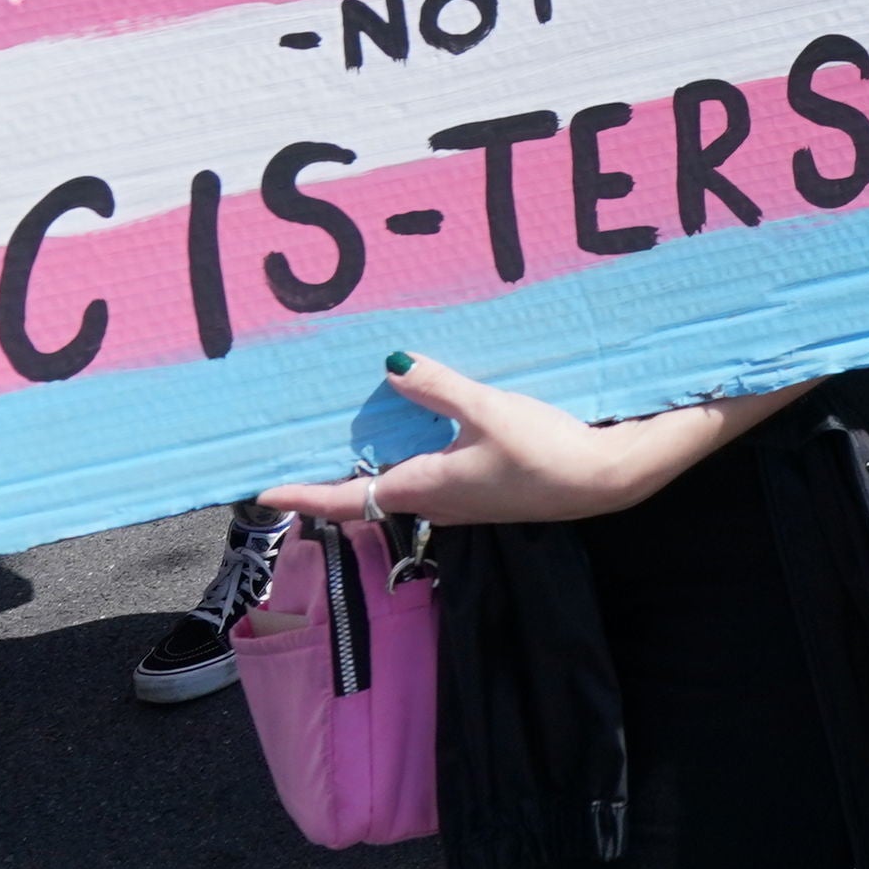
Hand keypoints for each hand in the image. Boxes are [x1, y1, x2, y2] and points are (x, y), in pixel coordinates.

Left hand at [258, 353, 657, 527]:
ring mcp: (463, 501)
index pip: (347, 497)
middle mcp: (436, 501)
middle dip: (335, 476)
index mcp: (424, 487)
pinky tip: (423, 429)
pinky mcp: (487, 490)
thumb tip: (390, 366)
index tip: (263, 492)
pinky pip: (431, 476)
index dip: (304, 493)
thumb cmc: (544, 452)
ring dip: (375, 466)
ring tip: (354, 436)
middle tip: (303, 451)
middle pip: (369, 493)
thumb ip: (439, 388)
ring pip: (402, 484)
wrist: (605, 480)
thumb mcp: (489, 411)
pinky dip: (410, 457)